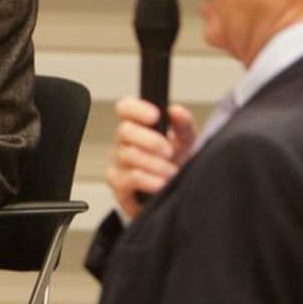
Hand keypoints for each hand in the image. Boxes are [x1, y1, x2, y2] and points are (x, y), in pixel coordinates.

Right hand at [106, 97, 196, 218]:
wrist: (172, 195)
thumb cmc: (174, 164)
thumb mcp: (185, 142)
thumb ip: (182, 125)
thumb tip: (176, 111)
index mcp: (137, 126)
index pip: (125, 108)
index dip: (136, 109)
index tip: (155, 116)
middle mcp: (123, 142)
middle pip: (124, 130)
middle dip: (151, 141)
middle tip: (169, 151)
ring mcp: (117, 163)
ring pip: (128, 154)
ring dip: (154, 164)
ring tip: (171, 172)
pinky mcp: (118, 184)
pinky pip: (130, 178)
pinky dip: (149, 181)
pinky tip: (161, 184)